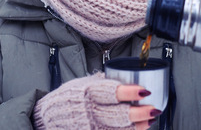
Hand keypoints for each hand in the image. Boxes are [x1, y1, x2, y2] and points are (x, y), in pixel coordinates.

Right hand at [33, 73, 161, 129]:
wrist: (47, 119)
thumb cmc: (66, 99)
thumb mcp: (80, 83)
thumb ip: (101, 82)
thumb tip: (123, 76)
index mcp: (86, 92)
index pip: (110, 92)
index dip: (129, 92)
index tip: (144, 91)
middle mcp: (88, 112)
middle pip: (118, 115)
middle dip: (139, 113)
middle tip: (153, 108)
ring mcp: (89, 128)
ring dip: (137, 127)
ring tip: (149, 119)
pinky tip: (137, 129)